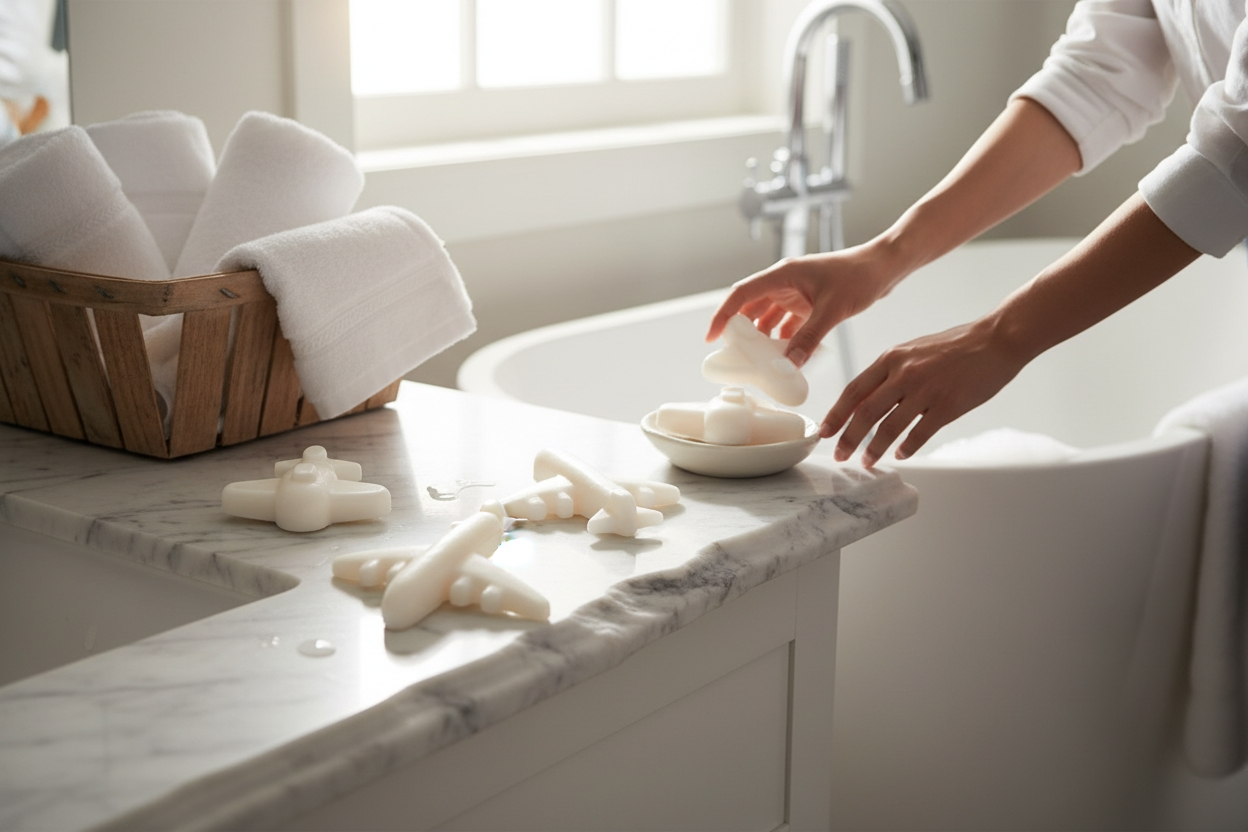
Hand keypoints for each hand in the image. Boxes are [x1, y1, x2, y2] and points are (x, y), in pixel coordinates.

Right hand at [706, 242, 904, 366]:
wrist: (884, 267)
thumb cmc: (859, 276)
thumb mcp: (833, 309)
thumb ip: (810, 337)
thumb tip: (790, 364)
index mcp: (783, 274)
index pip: (742, 293)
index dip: (723, 315)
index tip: (712, 336)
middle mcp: (785, 282)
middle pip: (751, 306)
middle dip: (740, 330)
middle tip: (733, 354)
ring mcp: (796, 292)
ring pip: (768, 316)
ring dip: (762, 336)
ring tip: (757, 360)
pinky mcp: (808, 302)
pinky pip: (787, 322)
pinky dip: (784, 339)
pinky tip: (785, 356)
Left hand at [821, 316, 1026, 466]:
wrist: (995, 339)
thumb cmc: (954, 346)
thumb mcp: (912, 351)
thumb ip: (888, 373)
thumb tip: (865, 400)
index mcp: (891, 359)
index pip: (854, 390)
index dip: (836, 414)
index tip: (825, 431)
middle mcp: (904, 374)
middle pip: (866, 412)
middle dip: (849, 438)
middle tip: (839, 455)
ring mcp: (926, 390)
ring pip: (890, 427)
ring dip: (875, 449)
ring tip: (867, 462)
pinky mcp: (948, 405)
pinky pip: (920, 433)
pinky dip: (907, 448)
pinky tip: (901, 455)